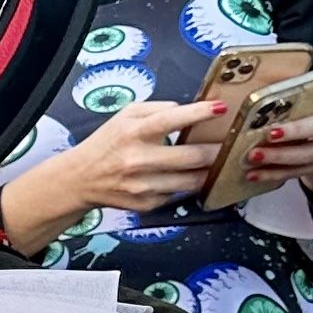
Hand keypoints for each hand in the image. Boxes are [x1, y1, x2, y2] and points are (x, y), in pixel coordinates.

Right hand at [0, 98, 229, 245]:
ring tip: (217, 162)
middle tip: (231, 144)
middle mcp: (138, 160)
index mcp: (133, 133)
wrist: (81, 179)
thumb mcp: (124, 116)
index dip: (199, 113)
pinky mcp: (146, 203)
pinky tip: (185, 178)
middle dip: (217, 150)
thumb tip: (187, 109)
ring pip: (192, 180)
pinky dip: (186, 185)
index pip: (171, 120)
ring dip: (209, 171)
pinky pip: (178, 194)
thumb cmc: (106, 144)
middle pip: (191, 156)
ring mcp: (142, 185)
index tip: (221, 108)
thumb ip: (156, 108)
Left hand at [235, 78, 312, 202]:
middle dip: (286, 147)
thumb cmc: (308, 91)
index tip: (272, 130)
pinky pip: (300, 171)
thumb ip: (283, 77)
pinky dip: (276, 173)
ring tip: (251, 161)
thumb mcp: (299, 78)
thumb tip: (253, 76)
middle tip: (256, 151)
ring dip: (277, 162)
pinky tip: (255, 174)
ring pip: (309, 158)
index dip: (300, 125)